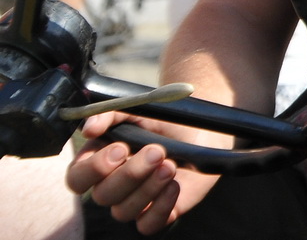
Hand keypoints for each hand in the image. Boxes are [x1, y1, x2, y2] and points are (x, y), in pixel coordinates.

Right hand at [67, 113, 221, 233]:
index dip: (94, 169)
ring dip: (148, 188)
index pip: (77, 178)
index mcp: (99, 162)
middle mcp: (112, 186)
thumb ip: (110, 114)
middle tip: (157, 151)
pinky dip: (160, 208)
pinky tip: (175, 186)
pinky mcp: (158, 212)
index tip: (120, 149)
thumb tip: (89, 129)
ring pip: (124, 211)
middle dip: (131, 173)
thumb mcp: (138, 108)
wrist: (201, 129)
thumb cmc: (164, 120)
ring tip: (170, 165)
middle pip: (103, 195)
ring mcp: (135, 202)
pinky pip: (148, 225)